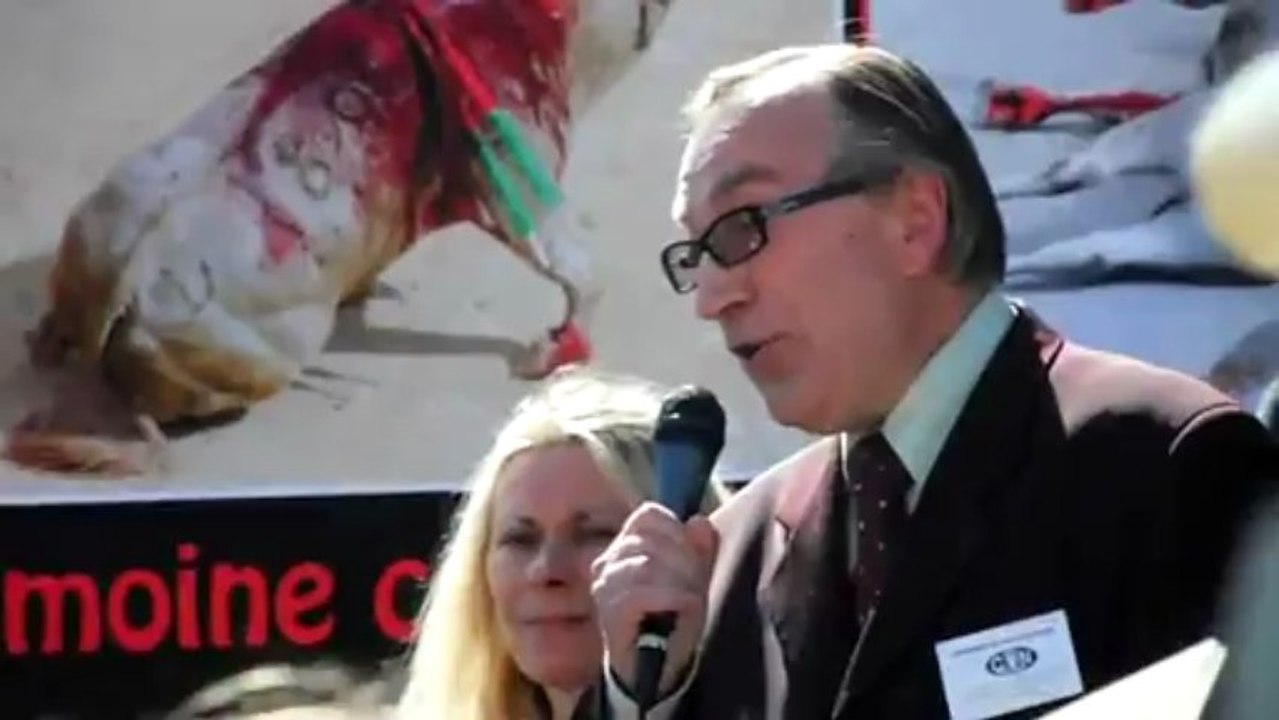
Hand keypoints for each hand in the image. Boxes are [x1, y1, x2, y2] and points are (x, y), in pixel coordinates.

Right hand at [590, 502, 718, 697]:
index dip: (677, 531)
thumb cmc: (671, 618)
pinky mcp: (611, 609)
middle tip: (694, 587)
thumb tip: (699, 521)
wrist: (655, 668)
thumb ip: (701, 548)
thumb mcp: (694, 578)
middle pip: (655, 540)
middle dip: (686, 562)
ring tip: (688, 603)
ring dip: (682, 583)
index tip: (690, 558)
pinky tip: (683, 612)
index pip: (649, 515)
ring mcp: (605, 585)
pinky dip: (676, 600)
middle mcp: (607, 561)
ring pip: (652, 563)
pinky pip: (649, 592)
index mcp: (624, 546)